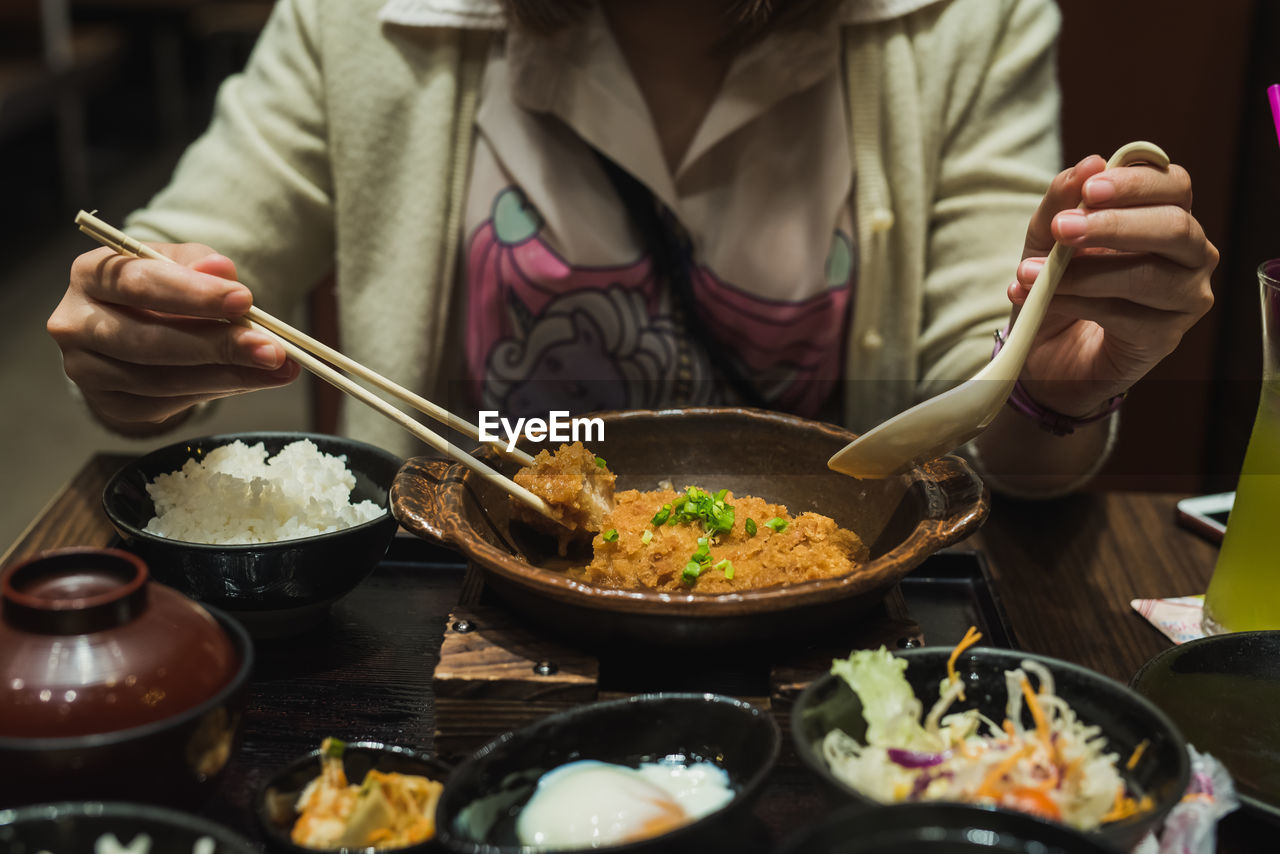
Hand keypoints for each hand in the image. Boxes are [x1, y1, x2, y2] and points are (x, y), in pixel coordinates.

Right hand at [48, 244, 299, 430]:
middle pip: (149, 340)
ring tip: (277, 368)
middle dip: (217, 345)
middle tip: (272, 350)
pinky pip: (169, 403)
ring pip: (163, 379)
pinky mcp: (111, 404)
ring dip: (228, 375)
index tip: (244, 300)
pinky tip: (251, 379)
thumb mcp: (178, 265)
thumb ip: (200, 266)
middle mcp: (76, 324)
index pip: (139, 283)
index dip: (193, 294)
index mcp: (89, 275)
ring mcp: (87, 370)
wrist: (129, 329)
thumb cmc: (159, 289)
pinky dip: (217, 390)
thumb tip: (223, 270)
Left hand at [1009, 154, 1217, 416]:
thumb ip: (1062, 201)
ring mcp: (1186, 297)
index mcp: (1168, 216)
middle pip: (1175, 227)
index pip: (1174, 185)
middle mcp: (1190, 254)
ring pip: (1148, 275)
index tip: (1090, 187)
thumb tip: (1088, 163)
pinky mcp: (1166, 337)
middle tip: (1063, 229)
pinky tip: (1044, 301)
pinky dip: (1077, 304)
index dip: (1136, 183)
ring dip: (1083, 273)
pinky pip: (1125, 315)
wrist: (1049, 351)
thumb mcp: (1046, 238)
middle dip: (1115, 225)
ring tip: (1032, 274)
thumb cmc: (1060, 284)